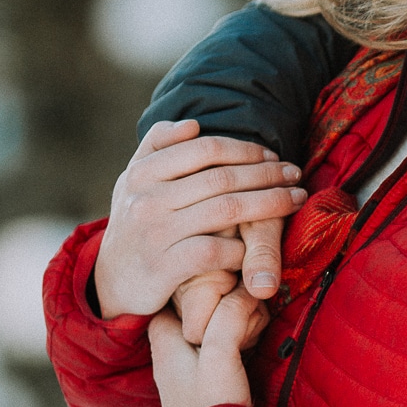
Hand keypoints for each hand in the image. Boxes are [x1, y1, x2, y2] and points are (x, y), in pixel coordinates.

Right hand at [94, 121, 304, 320]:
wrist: (110, 281)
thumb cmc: (136, 224)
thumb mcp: (135, 181)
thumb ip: (158, 147)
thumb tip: (194, 125)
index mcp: (142, 172)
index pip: (206, 149)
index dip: (246, 150)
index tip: (273, 157)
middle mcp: (146, 198)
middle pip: (222, 178)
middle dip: (267, 175)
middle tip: (295, 175)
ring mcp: (155, 232)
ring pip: (226, 210)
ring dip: (270, 204)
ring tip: (295, 199)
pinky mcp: (164, 267)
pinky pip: (216, 250)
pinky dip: (241, 246)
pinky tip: (255, 245)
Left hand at [148, 287, 265, 406]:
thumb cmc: (211, 405)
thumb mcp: (220, 353)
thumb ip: (229, 317)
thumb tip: (246, 290)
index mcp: (164, 342)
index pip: (174, 297)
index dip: (199, 286)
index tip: (226, 283)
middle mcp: (171, 355)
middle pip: (196, 311)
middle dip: (224, 305)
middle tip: (248, 308)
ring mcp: (189, 372)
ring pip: (211, 330)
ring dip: (235, 325)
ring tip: (254, 330)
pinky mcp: (208, 386)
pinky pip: (221, 351)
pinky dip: (238, 344)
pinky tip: (254, 349)